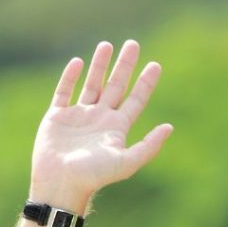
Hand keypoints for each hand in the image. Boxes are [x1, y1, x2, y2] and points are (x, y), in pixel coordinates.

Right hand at [30, 40, 172, 209]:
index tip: (156, 65)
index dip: (146, 83)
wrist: (63, 182)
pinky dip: (70, 77)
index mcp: (118, 129)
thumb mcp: (128, 161)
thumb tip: (170, 127)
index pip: (136, 100)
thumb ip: (149, 146)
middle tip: (133, 44)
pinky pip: (64, 91)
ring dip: (99, 65)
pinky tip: (78, 62)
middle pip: (116, 86)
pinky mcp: (57, 116)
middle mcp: (100, 120)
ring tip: (107, 45)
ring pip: (92, 84)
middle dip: (125, 66)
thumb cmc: (96, 175)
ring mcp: (79, 116)